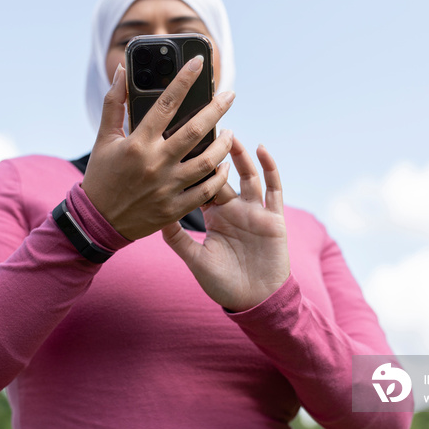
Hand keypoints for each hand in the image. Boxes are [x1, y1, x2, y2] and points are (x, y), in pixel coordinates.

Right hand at [81, 57, 234, 240]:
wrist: (98, 221)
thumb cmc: (102, 176)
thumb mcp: (103, 139)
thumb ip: (114, 104)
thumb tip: (122, 71)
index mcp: (137, 143)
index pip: (166, 103)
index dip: (184, 79)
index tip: (200, 62)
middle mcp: (155, 163)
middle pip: (194, 130)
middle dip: (216, 108)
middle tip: (230, 95)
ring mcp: (167, 187)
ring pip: (206, 161)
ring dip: (223, 144)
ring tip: (230, 132)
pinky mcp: (175, 208)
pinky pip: (205, 190)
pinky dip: (218, 176)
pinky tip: (224, 164)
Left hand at [162, 137, 289, 311]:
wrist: (254, 301)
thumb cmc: (223, 283)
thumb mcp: (195, 259)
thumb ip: (177, 238)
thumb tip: (154, 216)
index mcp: (214, 217)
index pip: (202, 184)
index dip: (193, 166)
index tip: (179, 145)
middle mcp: (234, 209)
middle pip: (222, 174)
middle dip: (214, 153)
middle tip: (201, 127)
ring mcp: (254, 211)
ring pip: (247, 175)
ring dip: (239, 154)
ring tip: (228, 132)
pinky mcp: (274, 217)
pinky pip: (273, 188)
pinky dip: (269, 168)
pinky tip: (262, 148)